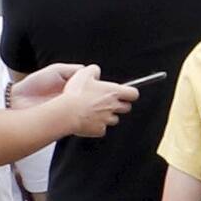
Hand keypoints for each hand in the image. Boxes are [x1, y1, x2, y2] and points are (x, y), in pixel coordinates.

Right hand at [20, 62, 136, 139]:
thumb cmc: (75, 94)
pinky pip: (101, 129)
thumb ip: (93, 70)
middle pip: (126, 108)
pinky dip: (96, 126)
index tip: (124, 93)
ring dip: (107, 116)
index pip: (133, 94)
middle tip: (106, 102)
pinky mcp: (99, 130)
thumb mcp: (83, 74)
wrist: (66, 112)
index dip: (129, 93)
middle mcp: (113, 107)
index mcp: (113, 93)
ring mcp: (107, 120)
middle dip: (119, 105)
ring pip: (114, 119)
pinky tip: (87, 121)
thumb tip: (96, 70)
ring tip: (93, 111)